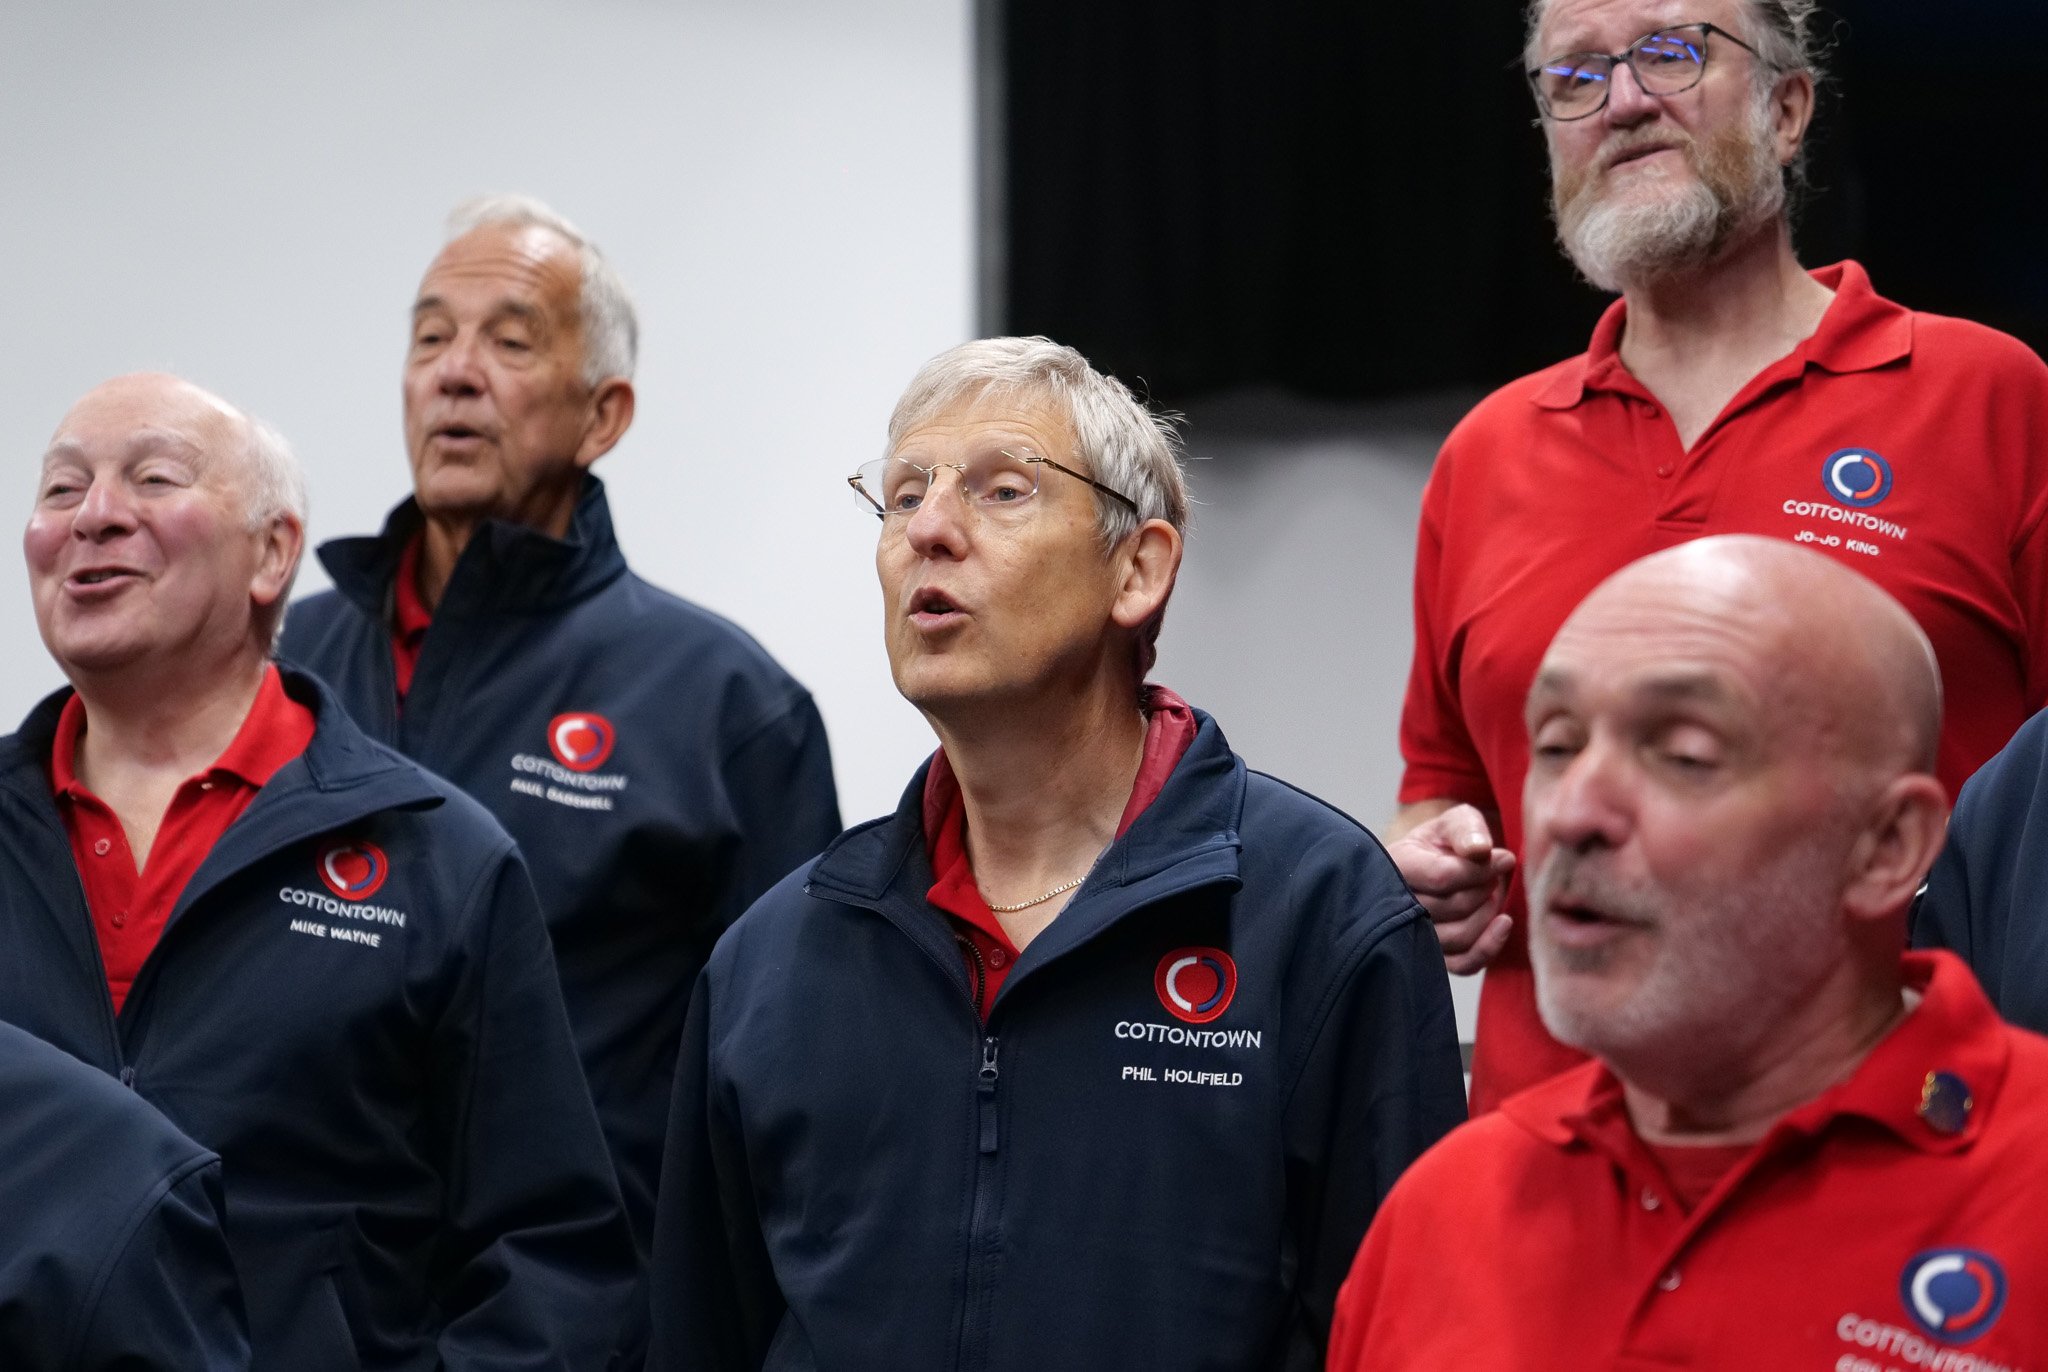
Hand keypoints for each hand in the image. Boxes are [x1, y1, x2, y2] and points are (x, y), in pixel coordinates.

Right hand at [1390, 805, 1514, 974]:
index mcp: (1397, 864)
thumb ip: (1466, 828)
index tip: (1505, 858)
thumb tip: (1480, 851)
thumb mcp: (1455, 822)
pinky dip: (1488, 947)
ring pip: (1459, 937)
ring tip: (1490, 893)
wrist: (1436, 865)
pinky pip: (1463, 964)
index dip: (1480, 870)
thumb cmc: (1446, 842)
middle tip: (1493, 875)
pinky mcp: (1432, 958)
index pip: (1442, 876)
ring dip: (1487, 914)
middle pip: (1453, 907)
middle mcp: (1396, 905)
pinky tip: (1503, 924)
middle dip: (1484, 889)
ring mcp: (1411, 935)